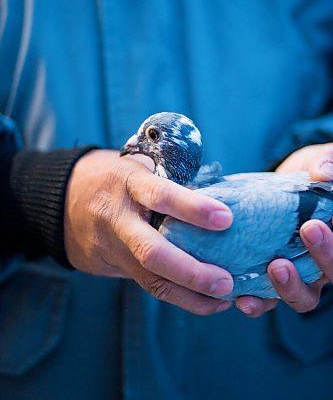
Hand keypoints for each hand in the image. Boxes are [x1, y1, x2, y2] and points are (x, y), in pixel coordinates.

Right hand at [64, 150, 233, 313]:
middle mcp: (118, 218)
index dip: (192, 208)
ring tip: (224, 299)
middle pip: (151, 251)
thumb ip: (172, 179)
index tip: (226, 218)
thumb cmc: (117, 177)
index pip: (160, 195)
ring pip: (149, 278)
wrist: (65, 198)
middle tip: (226, 281)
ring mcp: (113, 246)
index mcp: (128, 183)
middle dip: (190, 271)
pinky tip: (207, 302)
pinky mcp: (113, 266)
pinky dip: (180, 297)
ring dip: (189, 295)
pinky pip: (147, 284)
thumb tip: (221, 198)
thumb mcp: (139, 166)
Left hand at [236, 143, 332, 316]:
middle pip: (330, 274)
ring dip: (289, 288)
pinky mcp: (268, 278)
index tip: (314, 224)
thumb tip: (324, 173)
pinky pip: (266, 299)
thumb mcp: (320, 161)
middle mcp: (322, 261)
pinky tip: (242, 299)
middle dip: (322, 257)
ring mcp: (297, 273)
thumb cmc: (308, 173)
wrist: (277, 185)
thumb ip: (327, 162)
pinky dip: (257, 302)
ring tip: (275, 268)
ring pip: (302, 295)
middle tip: (307, 231)